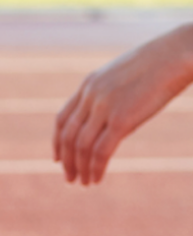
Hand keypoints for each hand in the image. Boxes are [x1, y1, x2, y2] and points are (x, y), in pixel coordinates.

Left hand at [53, 24, 192, 184]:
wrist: (178, 53)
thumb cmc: (159, 64)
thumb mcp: (125, 78)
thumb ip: (111, 98)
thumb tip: (111, 124)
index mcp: (88, 84)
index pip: (62, 119)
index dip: (57, 141)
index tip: (57, 158)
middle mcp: (91, 96)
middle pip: (67, 135)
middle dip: (66, 160)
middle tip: (69, 178)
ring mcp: (104, 107)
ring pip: (81, 146)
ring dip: (80, 168)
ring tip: (84, 182)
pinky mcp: (122, 119)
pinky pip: (101, 150)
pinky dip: (96, 168)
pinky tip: (96, 179)